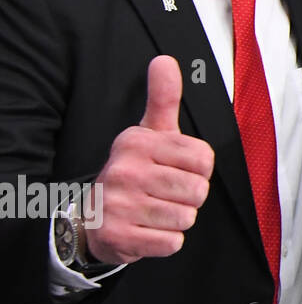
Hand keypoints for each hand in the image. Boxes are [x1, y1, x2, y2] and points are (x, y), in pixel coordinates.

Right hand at [85, 56, 214, 263]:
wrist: (93, 218)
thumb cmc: (134, 170)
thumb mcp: (148, 132)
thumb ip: (163, 98)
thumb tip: (164, 61)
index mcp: (138, 142)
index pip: (205, 160)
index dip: (199, 170)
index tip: (177, 170)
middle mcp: (126, 170)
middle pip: (198, 191)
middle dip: (189, 198)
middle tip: (165, 194)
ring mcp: (119, 205)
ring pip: (187, 218)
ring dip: (178, 220)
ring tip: (155, 211)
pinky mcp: (118, 237)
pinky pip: (172, 242)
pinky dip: (166, 241)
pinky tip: (148, 230)